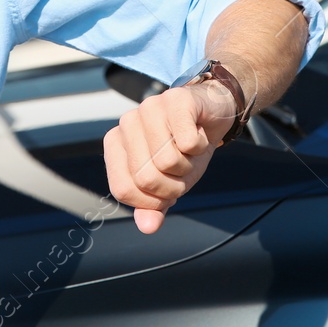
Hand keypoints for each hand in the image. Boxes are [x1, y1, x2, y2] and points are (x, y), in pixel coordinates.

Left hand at [103, 78, 238, 233]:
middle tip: (182, 165)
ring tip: (189, 147)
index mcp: (115, 143)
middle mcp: (127, 122)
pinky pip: (188, 143)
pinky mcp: (176, 99)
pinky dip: (201, 147)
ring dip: (189, 163)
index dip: (150, 200)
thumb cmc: (184, 148)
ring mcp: (149, 107)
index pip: (123, 189)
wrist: (212, 114)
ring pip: (168, 161)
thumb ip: (154, 205)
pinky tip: (198, 132)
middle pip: (146, 178)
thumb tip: (147, 226)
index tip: (166, 187)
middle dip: (174, 183)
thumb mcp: (169, 182)